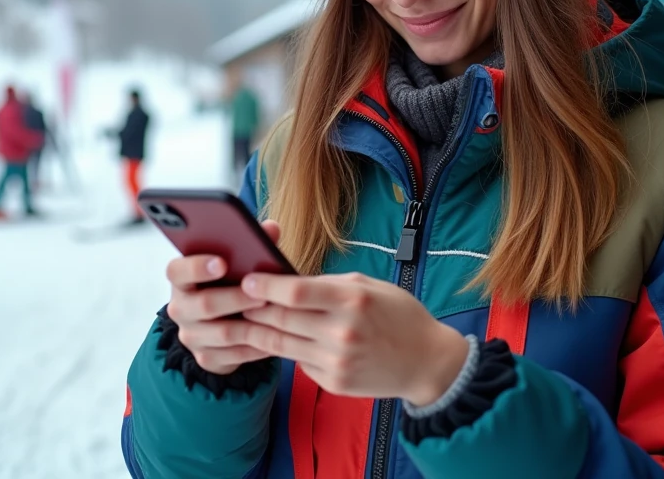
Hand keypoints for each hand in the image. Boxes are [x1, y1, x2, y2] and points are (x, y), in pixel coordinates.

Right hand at [164, 220, 281, 375]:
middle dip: (235, 298)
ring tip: (274, 313)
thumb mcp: (235, 264)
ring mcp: (191, 336)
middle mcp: (180, 308)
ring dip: (250, 323)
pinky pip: (233, 356)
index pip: (176, 271)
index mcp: (181, 279)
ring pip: (221, 333)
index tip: (222, 262)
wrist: (219, 325)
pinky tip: (276, 337)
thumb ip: (251, 243)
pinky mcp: (206, 358)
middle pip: (203, 304)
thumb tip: (271, 228)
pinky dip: (256, 347)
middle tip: (261, 293)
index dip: (196, 267)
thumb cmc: (230, 283)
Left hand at [240, 271, 468, 405]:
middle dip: (253, 308)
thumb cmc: (399, 316)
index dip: (265, 286)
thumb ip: (328, 285)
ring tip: (243, 320)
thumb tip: (288, 281)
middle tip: (236, 299)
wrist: (427, 362)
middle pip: (281, 319)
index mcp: (352, 300)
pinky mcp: (334, 382)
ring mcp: (337, 361)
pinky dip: (287, 350)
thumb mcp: (369, 286)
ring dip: (258, 331)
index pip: (295, 292)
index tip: (247, 279)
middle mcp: (342, 332)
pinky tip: (276, 339)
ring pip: (282, 344)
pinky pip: (299, 362)